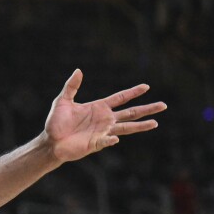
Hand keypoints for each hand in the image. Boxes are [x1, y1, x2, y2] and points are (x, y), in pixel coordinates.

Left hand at [44, 69, 166, 162]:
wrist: (51, 141)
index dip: (132, 92)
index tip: (146, 86)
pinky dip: (111, 139)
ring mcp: (103, 132)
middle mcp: (105, 119)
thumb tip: (78, 70)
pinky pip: (106, 141)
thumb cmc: (56, 122)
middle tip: (163, 105)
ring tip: (155, 123)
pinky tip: (115, 139)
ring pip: (126, 127)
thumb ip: (71, 86)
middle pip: (130, 112)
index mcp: (99, 107)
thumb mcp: (62, 101)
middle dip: (147, 109)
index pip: (120, 98)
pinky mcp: (97, 143)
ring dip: (140, 126)